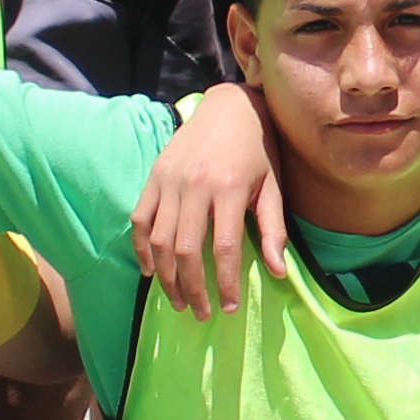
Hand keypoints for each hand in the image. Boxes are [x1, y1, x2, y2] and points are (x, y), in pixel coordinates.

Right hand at [128, 84, 291, 312]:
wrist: (230, 106)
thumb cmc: (259, 149)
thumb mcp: (273, 186)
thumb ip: (273, 228)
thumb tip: (278, 272)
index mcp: (228, 188)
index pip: (223, 248)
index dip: (225, 283)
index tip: (230, 307)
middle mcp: (194, 185)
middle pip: (186, 251)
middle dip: (193, 289)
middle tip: (200, 313)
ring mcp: (169, 180)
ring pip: (160, 240)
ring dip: (166, 277)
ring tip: (178, 300)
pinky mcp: (154, 176)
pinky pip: (141, 220)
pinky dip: (143, 249)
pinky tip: (151, 271)